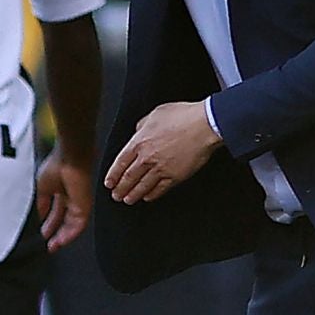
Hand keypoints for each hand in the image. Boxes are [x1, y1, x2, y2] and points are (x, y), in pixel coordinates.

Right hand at [36, 149, 95, 250]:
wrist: (69, 157)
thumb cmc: (57, 165)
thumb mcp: (42, 188)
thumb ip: (42, 204)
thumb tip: (39, 215)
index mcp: (61, 192)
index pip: (56, 213)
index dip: (50, 225)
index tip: (44, 235)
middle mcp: (71, 199)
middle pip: (65, 222)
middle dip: (57, 234)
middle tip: (51, 246)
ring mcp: (79, 203)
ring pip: (72, 226)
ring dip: (63, 237)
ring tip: (54, 246)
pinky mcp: (84, 206)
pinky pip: (79, 225)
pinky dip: (70, 234)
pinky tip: (61, 240)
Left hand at [104, 101, 221, 204]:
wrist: (205, 125)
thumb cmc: (183, 116)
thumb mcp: (155, 114)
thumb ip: (142, 125)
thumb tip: (138, 131)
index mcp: (140, 142)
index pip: (121, 162)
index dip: (113, 174)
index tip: (109, 183)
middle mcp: (147, 157)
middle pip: (129, 177)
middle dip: (120, 188)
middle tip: (115, 195)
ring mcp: (161, 168)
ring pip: (142, 185)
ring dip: (133, 194)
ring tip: (127, 200)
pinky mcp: (176, 176)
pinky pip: (161, 188)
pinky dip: (152, 194)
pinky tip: (148, 197)